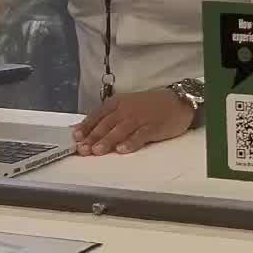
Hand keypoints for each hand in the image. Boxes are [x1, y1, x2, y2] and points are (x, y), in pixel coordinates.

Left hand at [74, 88, 195, 156]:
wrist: (177, 101)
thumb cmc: (150, 106)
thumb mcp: (126, 107)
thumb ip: (107, 118)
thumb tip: (84, 130)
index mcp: (117, 103)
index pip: (97, 116)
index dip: (85, 128)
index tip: (75, 139)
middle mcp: (126, 109)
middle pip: (106, 124)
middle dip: (92, 137)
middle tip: (82, 149)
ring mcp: (140, 118)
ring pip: (120, 130)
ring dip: (107, 140)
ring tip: (97, 151)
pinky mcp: (153, 126)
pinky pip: (140, 135)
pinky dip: (131, 142)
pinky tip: (122, 150)